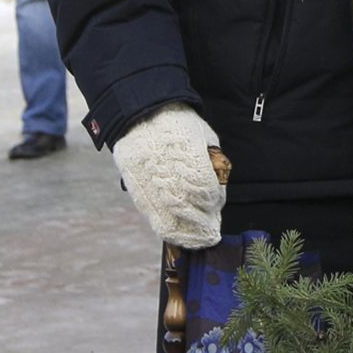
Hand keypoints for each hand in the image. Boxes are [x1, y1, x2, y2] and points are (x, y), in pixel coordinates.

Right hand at [110, 103, 226, 248]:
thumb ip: (212, 166)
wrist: (140, 114)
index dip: (214, 201)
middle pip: (188, 209)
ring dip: (187, 234)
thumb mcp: (204, 137)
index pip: (205, 189)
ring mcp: (148, 181)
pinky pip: (152, 217)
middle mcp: (166, 170)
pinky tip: (180, 233)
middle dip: (204, 225)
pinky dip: (168, 229)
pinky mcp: (136, 188)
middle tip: (213, 233)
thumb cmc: (179, 125)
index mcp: (187, 152)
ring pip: (168, 219)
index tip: (216, 205)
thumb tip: (215, 199)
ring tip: (200, 239)